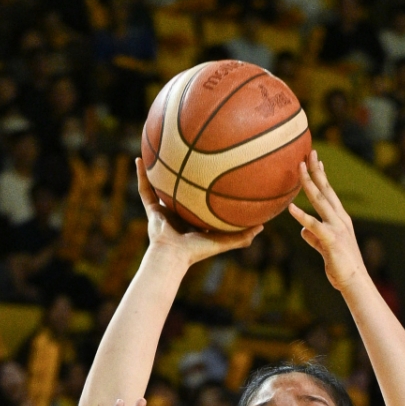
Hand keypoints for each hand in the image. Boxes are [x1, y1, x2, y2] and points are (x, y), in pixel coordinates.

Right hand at [135, 159, 261, 264]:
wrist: (173, 256)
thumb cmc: (198, 251)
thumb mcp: (223, 241)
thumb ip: (242, 236)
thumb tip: (264, 226)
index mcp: (195, 219)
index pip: (201, 200)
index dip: (206, 187)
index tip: (214, 169)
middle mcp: (179, 212)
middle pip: (182, 188)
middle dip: (184, 173)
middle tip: (189, 153)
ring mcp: (164, 210)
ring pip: (161, 185)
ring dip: (159, 170)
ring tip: (159, 149)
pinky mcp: (151, 210)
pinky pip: (144, 189)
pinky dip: (141, 175)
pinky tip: (140, 159)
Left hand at [288, 151, 364, 292]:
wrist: (355, 282)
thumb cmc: (341, 268)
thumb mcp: (326, 249)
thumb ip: (314, 238)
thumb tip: (302, 231)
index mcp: (340, 220)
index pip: (329, 194)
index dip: (322, 177)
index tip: (315, 161)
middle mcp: (340, 219)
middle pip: (326, 190)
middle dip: (317, 170)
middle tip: (309, 153)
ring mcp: (337, 228)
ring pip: (320, 201)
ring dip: (309, 183)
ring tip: (299, 169)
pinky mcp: (331, 240)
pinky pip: (314, 225)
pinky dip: (302, 216)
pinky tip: (291, 208)